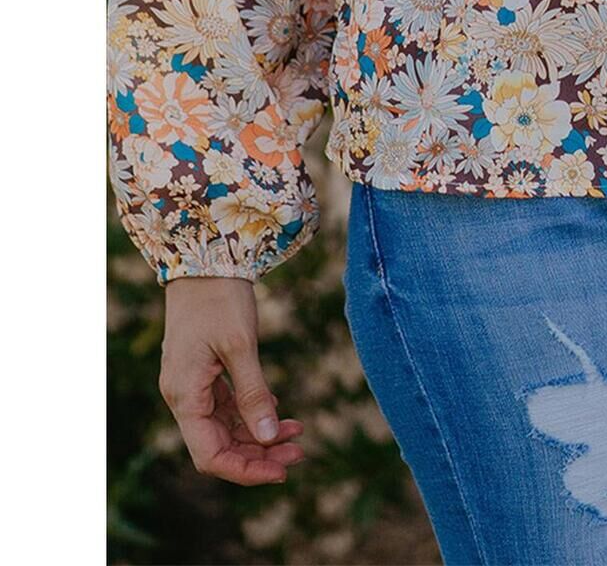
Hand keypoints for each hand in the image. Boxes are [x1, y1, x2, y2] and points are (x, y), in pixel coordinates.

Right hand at [159, 276, 306, 485]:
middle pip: (219, 445)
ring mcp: (192, 385)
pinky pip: (226, 406)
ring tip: (298, 432)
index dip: (246, 470)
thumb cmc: (219, 298)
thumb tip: (271, 436)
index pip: (211, 455)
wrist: (205, 259)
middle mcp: (183, 396)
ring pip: (225, 427)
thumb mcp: (241, 344)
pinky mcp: (203, 372)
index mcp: (184, 395)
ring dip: (259, 433)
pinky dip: (252, 411)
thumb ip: (253, 393)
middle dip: (259, 453)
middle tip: (300, 450)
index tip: (282, 470)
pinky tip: (279, 408)